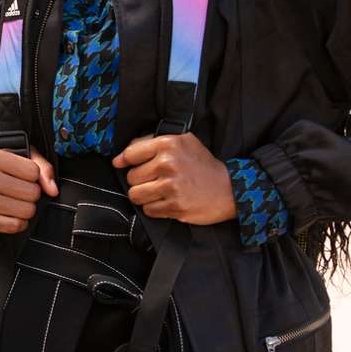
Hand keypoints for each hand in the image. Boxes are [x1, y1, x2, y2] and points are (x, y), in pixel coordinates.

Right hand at [0, 143, 58, 233]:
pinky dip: (17, 222)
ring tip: (14, 202)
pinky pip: (14, 226)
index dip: (33, 176)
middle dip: (30, 194)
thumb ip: (41, 166)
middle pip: (32, 193)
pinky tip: (9, 214)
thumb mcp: (17, 157)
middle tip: (18, 191)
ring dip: (25, 209)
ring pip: (26, 211)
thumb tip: (52, 189)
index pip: (33, 171)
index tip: (22, 176)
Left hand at [112, 133, 235, 224]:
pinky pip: (149, 210)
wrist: (230, 189)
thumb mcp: (181, 141)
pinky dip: (154, 208)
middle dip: (139, 180)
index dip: (127, 162)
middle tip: (154, 180)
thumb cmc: (202, 164)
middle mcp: (168, 164)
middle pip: (131, 177)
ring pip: (136, 195)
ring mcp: (172, 186)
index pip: (130, 154)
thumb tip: (120, 157)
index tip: (129, 166)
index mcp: (168, 144)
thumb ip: (150, 142)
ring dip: (144, 196)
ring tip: (157, 192)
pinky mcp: (176, 206)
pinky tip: (166, 201)